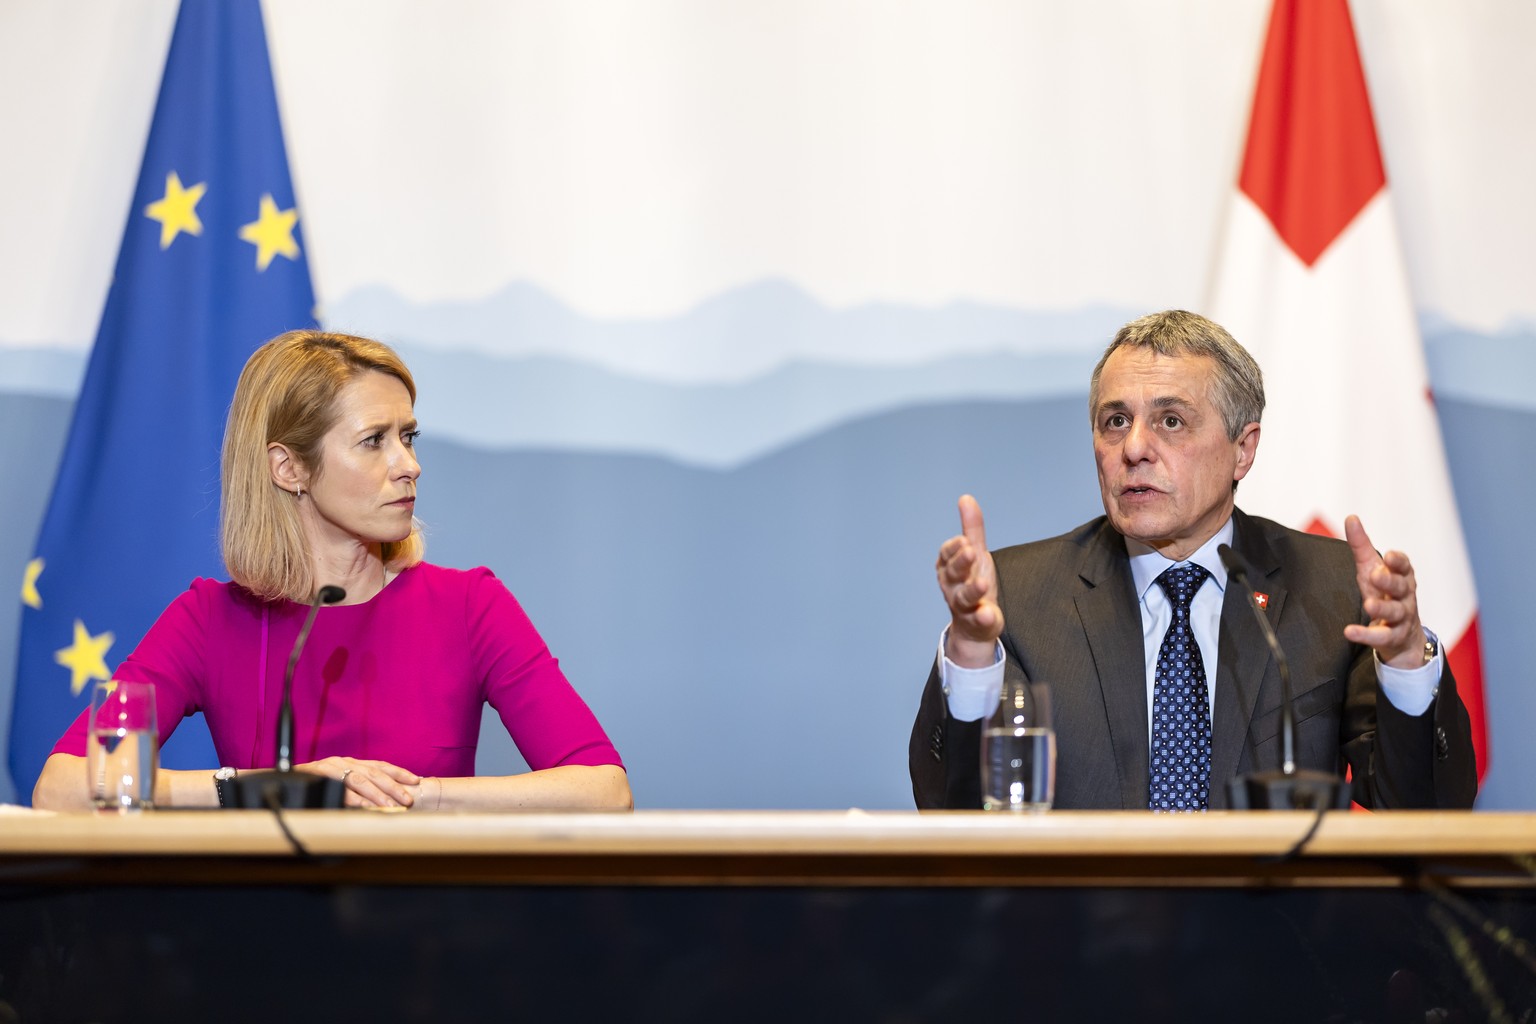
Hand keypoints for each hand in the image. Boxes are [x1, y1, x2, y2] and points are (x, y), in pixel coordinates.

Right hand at [295, 756, 421, 808]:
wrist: (280, 780)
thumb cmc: (312, 784)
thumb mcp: (337, 781)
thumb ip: (357, 787)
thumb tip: (383, 801)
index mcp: (349, 762)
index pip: (379, 765)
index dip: (398, 772)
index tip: (416, 780)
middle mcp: (342, 762)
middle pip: (373, 773)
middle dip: (393, 786)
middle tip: (408, 799)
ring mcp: (330, 768)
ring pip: (359, 780)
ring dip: (377, 795)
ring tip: (391, 806)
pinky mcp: (318, 777)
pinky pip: (340, 789)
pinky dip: (354, 798)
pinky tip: (365, 807)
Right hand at [936, 494, 1003, 666]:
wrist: (973, 626)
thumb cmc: (971, 582)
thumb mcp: (974, 553)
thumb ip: (971, 528)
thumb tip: (966, 498)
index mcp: (949, 567)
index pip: (947, 554)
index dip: (954, 548)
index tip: (965, 541)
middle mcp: (952, 586)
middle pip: (953, 573)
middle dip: (961, 563)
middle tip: (971, 552)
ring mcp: (964, 606)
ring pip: (964, 597)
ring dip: (972, 589)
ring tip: (982, 584)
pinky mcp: (978, 622)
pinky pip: (979, 620)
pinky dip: (983, 618)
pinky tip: (989, 614)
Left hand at [1342, 514, 1426, 667]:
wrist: (1401, 635)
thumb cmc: (1384, 594)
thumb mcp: (1371, 569)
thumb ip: (1362, 546)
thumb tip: (1351, 518)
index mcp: (1402, 577)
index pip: (1405, 567)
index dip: (1399, 561)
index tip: (1390, 555)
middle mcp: (1405, 596)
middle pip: (1401, 587)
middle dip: (1390, 581)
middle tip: (1376, 575)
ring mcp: (1401, 618)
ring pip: (1396, 611)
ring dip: (1383, 607)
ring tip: (1368, 605)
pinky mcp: (1392, 637)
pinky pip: (1381, 636)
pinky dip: (1366, 635)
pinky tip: (1350, 632)